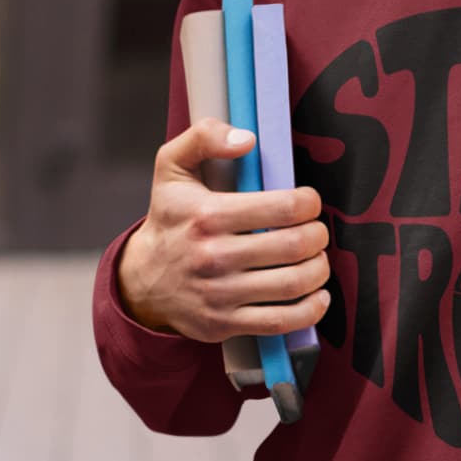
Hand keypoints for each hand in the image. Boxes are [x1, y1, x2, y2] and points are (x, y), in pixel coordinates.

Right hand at [118, 116, 331, 341]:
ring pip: (294, 283)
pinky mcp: (224, 323)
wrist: (141, 279)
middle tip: (316, 231)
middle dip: (318, 235)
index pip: (284, 207)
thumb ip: (204, 136)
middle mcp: (214, 256)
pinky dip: (311, 309)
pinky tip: (316, 295)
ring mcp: (220, 294)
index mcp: (208, 214)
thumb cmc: (169, 218)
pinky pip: (281, 321)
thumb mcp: (171, 166)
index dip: (309, 203)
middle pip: (296, 245)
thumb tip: (246, 138)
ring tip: (316, 258)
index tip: (308, 203)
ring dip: (319, 269)